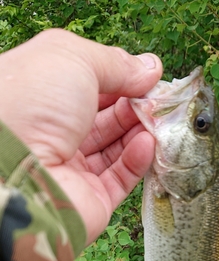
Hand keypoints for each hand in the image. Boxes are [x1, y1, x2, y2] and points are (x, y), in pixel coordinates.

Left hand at [0, 29, 161, 243]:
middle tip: (158, 100)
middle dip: (134, 106)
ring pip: (115, 149)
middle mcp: (54, 135)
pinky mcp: (90, 200)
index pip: (88, 87)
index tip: (148, 77)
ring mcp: (71, 170)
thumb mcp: (72, 60)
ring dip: (139, 131)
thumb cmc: (33, 105)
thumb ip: (114, 63)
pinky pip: (119, 179)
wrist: (16, 173)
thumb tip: (150, 68)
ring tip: (158, 120)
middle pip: (104, 119)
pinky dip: (137, 160)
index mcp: (42, 99)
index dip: (120, 79)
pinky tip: (148, 143)